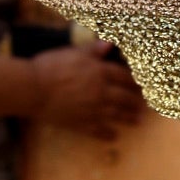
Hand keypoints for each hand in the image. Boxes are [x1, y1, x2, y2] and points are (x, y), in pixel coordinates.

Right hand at [28, 41, 144, 139]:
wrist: (34, 89)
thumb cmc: (52, 66)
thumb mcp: (73, 52)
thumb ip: (93, 50)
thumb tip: (109, 43)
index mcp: (99, 72)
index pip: (124, 77)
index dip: (135, 81)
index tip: (144, 84)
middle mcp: (101, 92)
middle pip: (124, 98)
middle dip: (135, 101)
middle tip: (145, 105)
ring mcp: (92, 110)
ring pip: (116, 115)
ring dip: (128, 118)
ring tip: (137, 121)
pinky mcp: (81, 124)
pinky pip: (99, 131)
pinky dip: (108, 134)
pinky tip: (114, 136)